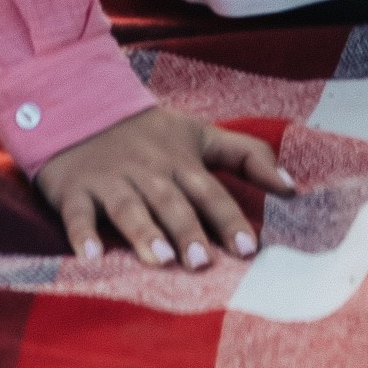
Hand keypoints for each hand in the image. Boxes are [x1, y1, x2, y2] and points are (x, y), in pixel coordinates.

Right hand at [33, 103, 292, 268]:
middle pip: (170, 202)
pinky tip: (90, 255)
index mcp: (179, 161)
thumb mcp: (199, 135)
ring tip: (161, 259)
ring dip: (144, 232)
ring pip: (128, 207)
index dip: (229, 219)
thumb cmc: (148, 132)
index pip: (209, 192)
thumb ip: (246, 155)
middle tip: (203, 262)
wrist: (79, 104)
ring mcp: (110, 180)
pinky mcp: (74, 189)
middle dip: (187, 230)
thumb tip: (293, 186)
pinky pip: (77, 213)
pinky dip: (81, 233)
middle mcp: (148, 171)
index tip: (248, 248)